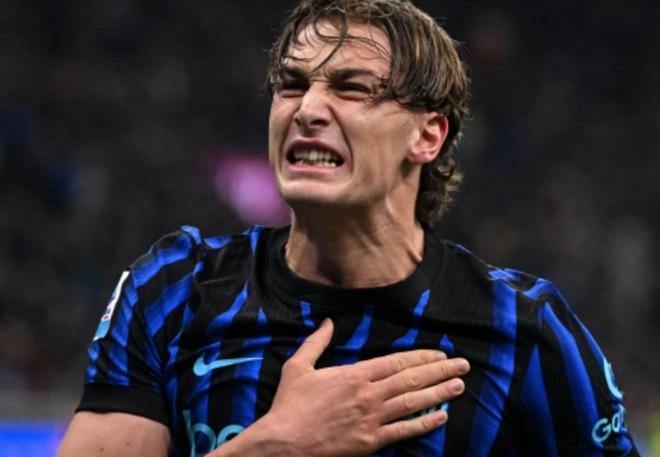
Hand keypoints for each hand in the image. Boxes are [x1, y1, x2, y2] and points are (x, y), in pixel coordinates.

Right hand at [222, 318, 469, 456]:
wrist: (284, 442)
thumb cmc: (289, 405)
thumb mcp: (298, 367)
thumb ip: (316, 342)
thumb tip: (328, 321)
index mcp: (355, 374)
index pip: (397, 362)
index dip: (422, 357)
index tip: (440, 355)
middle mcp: (369, 394)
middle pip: (412, 379)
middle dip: (440, 372)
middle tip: (463, 366)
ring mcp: (372, 419)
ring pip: (413, 403)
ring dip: (439, 394)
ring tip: (459, 387)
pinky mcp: (371, 441)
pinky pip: (404, 431)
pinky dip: (425, 423)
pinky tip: (441, 417)